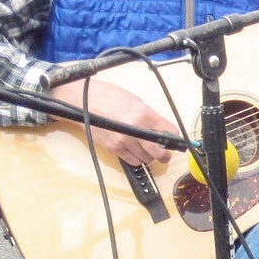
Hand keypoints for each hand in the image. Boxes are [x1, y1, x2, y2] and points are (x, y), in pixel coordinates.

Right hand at [50, 78, 179, 166]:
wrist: (82, 101)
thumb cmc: (110, 97)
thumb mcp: (137, 102)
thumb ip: (151, 117)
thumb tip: (164, 131)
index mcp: (144, 115)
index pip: (170, 132)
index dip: (175, 137)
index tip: (176, 139)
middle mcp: (135, 130)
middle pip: (160, 152)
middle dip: (166, 153)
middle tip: (165, 151)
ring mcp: (123, 141)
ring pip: (147, 159)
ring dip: (150, 155)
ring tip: (146, 147)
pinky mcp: (113, 149)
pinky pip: (133, 161)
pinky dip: (137, 158)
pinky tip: (135, 149)